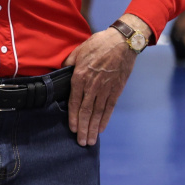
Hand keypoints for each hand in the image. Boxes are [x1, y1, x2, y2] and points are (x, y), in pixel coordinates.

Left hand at [63, 27, 136, 145]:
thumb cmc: (98, 44)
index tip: (72, 129)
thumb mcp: (78, 50)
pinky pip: (110, 107)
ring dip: (94, 127)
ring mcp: (106, 88)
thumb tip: (61, 71)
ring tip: (91, 140)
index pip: (75, 101)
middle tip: (81, 142)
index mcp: (80, 76)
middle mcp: (92, 85)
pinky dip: (105, 119)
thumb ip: (69, 63)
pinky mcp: (116, 89)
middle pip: (87, 111)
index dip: (73, 116)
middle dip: (83, 128)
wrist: (122, 42)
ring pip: (98, 112)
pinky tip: (102, 129)